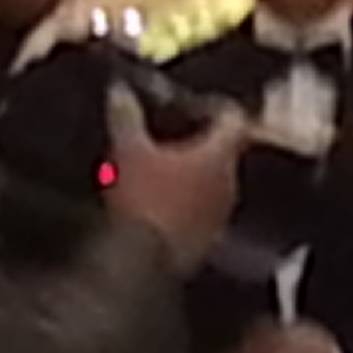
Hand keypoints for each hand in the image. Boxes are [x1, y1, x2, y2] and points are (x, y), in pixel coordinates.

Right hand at [105, 90, 247, 267]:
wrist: (144, 261)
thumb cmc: (142, 199)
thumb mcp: (128, 148)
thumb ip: (126, 114)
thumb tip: (120, 90)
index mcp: (218, 154)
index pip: (233, 117)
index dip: (216, 105)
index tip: (199, 103)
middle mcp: (229, 182)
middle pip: (225, 150)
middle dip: (200, 140)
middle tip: (173, 133)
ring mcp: (221, 212)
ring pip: (214, 181)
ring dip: (194, 173)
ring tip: (163, 167)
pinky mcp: (208, 238)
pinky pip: (203, 209)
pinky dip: (188, 199)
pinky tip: (161, 200)